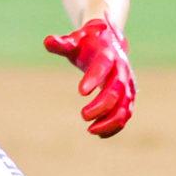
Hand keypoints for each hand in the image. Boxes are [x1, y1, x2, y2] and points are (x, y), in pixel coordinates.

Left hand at [43, 19, 134, 137]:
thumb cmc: (87, 43)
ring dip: (110, 121)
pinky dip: (115, 126)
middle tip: (83, 115)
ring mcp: (128, 84)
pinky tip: (98, 134)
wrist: (108, 42)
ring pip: (126, 106)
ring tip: (90, 130)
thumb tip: (47, 41)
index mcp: (107, 53)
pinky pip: (126, 114)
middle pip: (117, 90)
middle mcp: (121, 69)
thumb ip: (61, 44)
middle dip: (102, 105)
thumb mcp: (74, 41)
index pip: (103, 65)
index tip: (81, 92)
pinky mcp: (129, 96)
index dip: (94, 78)